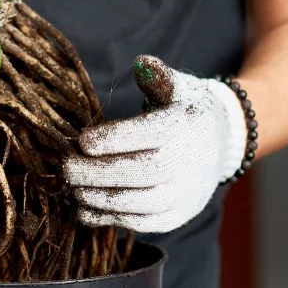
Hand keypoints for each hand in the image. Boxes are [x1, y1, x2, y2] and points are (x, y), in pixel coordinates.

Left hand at [64, 56, 250, 232]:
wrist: (222, 143)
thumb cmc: (185, 110)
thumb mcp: (177, 86)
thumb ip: (157, 76)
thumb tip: (141, 64)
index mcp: (184, 126)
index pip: (150, 134)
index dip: (114, 139)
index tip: (82, 141)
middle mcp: (188, 162)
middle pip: (141, 172)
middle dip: (97, 173)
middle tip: (65, 168)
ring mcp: (185, 193)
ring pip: (140, 203)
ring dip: (99, 198)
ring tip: (72, 188)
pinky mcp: (177, 216)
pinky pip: (142, 223)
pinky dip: (110, 219)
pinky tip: (85, 209)